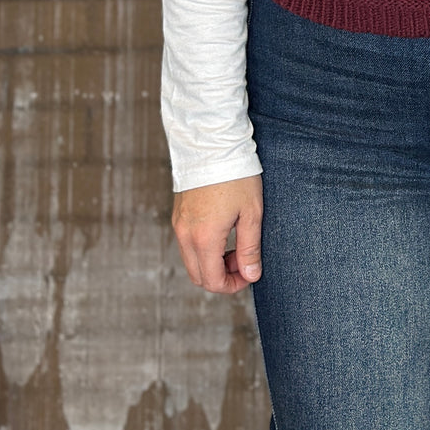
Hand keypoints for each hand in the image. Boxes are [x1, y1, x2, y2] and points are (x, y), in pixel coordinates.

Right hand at [171, 175, 263, 293]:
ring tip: (236, 244)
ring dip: (212, 262)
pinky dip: (203, 249)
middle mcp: (185, 235)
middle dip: (221, 276)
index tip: (249, 274)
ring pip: (191, 261)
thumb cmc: (236, 176)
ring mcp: (178, 224)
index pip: (212, 281)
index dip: (232, 285)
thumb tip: (251, 275)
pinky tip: (223, 232)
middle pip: (198, 276)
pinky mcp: (178, 215)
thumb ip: (250, 248)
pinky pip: (187, 244)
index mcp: (204, 238)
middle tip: (243, 260)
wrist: (213, 144)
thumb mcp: (251, 212)